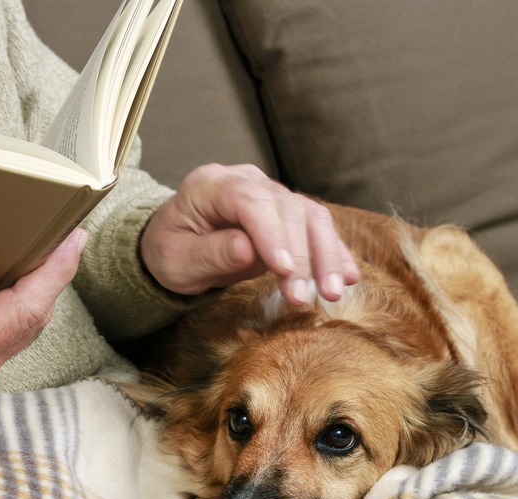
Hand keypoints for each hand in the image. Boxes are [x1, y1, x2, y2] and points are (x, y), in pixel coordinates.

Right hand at [0, 229, 87, 424]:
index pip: (20, 312)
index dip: (51, 275)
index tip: (72, 241)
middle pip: (31, 320)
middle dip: (54, 277)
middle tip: (70, 233)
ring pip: (22, 327)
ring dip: (40, 289)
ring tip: (54, 247)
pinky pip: (5, 330)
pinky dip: (18, 300)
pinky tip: (18, 273)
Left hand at [141, 164, 358, 304]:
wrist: (177, 245)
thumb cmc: (170, 251)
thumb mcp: (176, 260)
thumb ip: (210, 253)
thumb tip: (247, 249)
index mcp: (210, 184)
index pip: (249, 202)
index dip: (271, 234)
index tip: (284, 269)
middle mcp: (245, 181)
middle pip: (286, 209)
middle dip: (302, 255)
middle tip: (306, 297)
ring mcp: (269, 194)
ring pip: (309, 216)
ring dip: (326, 255)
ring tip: (332, 292)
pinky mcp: (287, 213)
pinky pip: (317, 228)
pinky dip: (334, 253)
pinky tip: (347, 278)